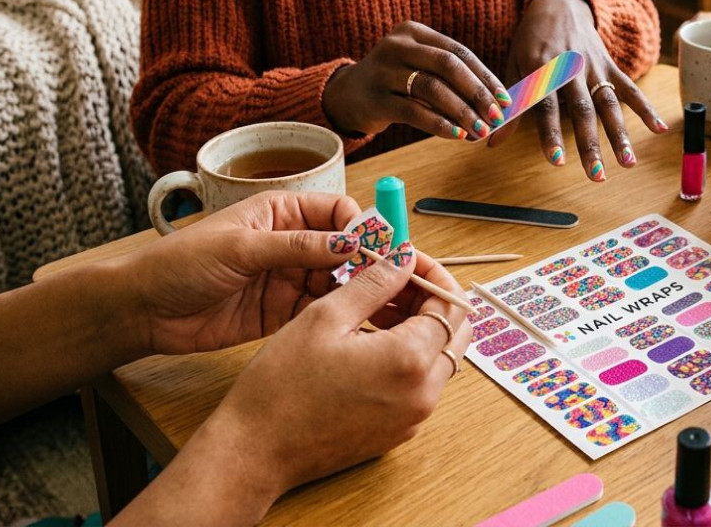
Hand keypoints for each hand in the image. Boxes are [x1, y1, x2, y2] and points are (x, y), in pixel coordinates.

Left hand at [126, 190, 363, 355]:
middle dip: (368, 263)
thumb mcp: (241, 248)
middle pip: (345, 250)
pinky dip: (338, 317)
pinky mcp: (282, 313)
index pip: (337, 212)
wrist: (143, 311)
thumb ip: (297, 246)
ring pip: (338, 282)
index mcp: (281, 213)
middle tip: (391, 283)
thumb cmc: (180, 264)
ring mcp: (288, 279)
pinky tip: (354, 324)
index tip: (378, 250)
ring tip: (379, 307)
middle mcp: (291, 244)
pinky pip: (320, 312)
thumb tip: (349, 242)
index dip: (361, 229)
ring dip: (357, 292)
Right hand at [186, 248, 471, 497]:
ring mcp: (412, 418)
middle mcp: (422, 395)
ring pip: (438, 359)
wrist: (255, 452)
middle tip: (393, 281)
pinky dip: (407, 358)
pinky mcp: (397, 432)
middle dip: (430, 300)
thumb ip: (374, 283)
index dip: (433, 275)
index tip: (407, 261)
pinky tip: (368, 343)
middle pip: (454, 333)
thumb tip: (403, 259)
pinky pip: (419, 385)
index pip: (451, 305)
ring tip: (374, 309)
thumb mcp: (326, 317)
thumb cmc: (281, 386)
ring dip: (419, 327)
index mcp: (410, 361)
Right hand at [323, 21, 509, 140]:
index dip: (484, 76)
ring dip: (461, 112)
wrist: (347, 96)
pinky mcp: (375, 98)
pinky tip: (456, 135)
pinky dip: (439, 124)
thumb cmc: (395, 82)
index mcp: (413, 31)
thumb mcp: (418, 68)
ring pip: (432, 89)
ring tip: (480, 131)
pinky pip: (413, 112)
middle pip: (447, 66)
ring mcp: (383, 71)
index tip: (504, 98)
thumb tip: (492, 103)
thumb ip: (449, 78)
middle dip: (477, 93)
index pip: (458, 51)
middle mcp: (397, 46)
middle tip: (496, 117)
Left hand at [490, 0, 666, 180]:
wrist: (559, 4)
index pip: (546, 106)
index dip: (551, 133)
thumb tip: (489, 142)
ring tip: (628, 163)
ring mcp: (594, 67)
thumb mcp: (514, 68)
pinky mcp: (611, 66)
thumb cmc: (530, 42)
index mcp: (541, 69)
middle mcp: (570, 69)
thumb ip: (509, 107)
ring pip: (609, 104)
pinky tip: (659, 130)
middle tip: (596, 175)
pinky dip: (645, 109)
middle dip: (590, 145)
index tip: (557, 161)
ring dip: (620, 135)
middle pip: (582, 111)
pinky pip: (630, 89)